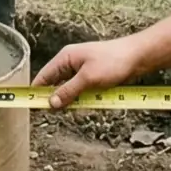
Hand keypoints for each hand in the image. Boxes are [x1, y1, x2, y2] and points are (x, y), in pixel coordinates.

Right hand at [32, 36, 148, 107]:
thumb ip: (69, 91)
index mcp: (65, 58)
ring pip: (70, 91)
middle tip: (56, 113)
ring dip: (73, 101)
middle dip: (57, 100)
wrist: (138, 57)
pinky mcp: (93, 78)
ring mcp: (82, 71)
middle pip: (56, 85)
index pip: (44, 76)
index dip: (37, 91)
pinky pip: (82, 92)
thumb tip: (51, 103)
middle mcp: (71, 64)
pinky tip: (89, 104)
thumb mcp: (88, 78)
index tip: (31, 106)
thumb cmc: (113, 61)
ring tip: (77, 108)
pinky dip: (84, 99)